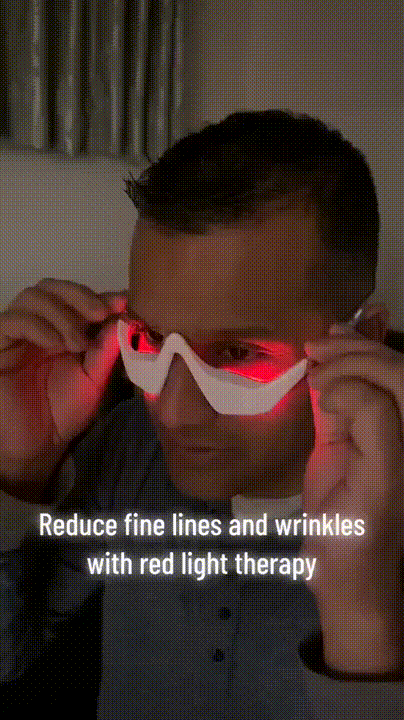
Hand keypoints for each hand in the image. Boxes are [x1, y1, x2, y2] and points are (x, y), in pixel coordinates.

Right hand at [0, 279, 126, 498]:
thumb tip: (126, 318)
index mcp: (64, 328)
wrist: (35, 446)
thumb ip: (107, 350)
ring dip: (60, 313)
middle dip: (80, 296)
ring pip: (33, 297)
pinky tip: (56, 344)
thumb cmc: (63, 413)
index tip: (124, 302)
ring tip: (77, 342)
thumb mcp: (93, 379)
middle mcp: (39, 324)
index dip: (101, 295)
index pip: (78, 297)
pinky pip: (11, 321)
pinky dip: (37, 326)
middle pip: (53, 287)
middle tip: (100, 313)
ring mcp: (17, 332)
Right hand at [299, 322, 403, 672]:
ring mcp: (375, 433)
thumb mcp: (378, 480)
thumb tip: (336, 386)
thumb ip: (372, 423)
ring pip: (372, 376)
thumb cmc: (362, 535)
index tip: (321, 387)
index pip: (400, 381)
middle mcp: (400, 429)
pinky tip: (319, 359)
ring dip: (348, 352)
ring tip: (319, 341)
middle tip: (316, 348)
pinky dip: (334, 375)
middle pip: (389, 371)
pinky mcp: (350, 440)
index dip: (363, 369)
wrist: (345, 577)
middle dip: (355, 352)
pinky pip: (347, 398)